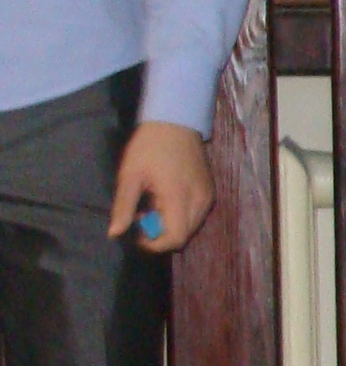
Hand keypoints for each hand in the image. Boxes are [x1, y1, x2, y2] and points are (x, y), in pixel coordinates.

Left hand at [110, 123, 213, 253]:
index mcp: (178, 197)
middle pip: (184, 235)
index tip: (137, 234)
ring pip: (191, 226)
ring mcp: (207, 196)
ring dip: (171, 225)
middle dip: (161, 234)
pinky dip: (180, 215)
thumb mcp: (130, 175)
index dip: (155, 244)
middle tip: (142, 216)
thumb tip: (115, 233)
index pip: (175, 238)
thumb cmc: (149, 146)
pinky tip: (165, 198)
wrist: (175, 121)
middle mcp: (199, 201)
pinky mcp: (210, 191)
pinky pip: (196, 214)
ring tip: (153, 205)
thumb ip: (123, 206)